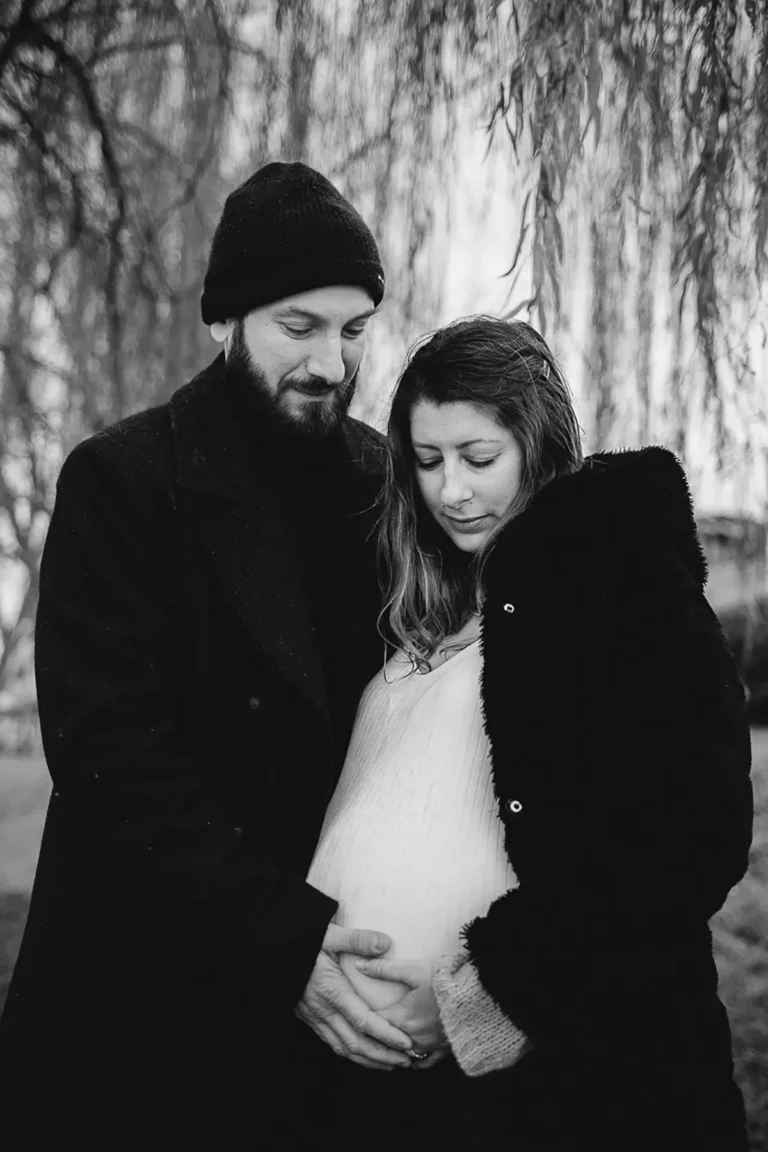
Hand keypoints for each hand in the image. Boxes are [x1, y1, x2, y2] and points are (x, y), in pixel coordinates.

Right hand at [295, 925, 413, 1070]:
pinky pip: (332, 1043)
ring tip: (390, 1064)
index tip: (406, 1043)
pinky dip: (350, 1053)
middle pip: (356, 1043)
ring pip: (343, 1049)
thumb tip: (385, 943)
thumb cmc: (302, 941)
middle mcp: (323, 1011)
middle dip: (383, 1056)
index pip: (364, 1021)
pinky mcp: (308, 1019)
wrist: (271, 950)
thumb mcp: (330, 934)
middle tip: (407, 1061)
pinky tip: (362, 1055)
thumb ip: (357, 939)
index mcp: (332, 991)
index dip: (386, 1035)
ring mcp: (314, 1018)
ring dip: (368, 1060)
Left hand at [356, 956, 450, 1069]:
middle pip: (385, 1041)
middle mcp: (411, 1036)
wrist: (476, 996)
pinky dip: (415, 1060)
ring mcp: (428, 1045)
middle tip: (364, 1030)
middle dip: (374, 1036)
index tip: (353, 1013)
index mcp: (400, 1018)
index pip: (372, 1022)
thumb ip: (384, 969)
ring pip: (402, 1054)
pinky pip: (424, 1062)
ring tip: (384, 1043)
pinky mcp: (443, 1049)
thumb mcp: (412, 970)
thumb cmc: (443, 981)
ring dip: (392, 1049)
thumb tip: (359, 966)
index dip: (361, 1018)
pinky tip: (409, 1057)